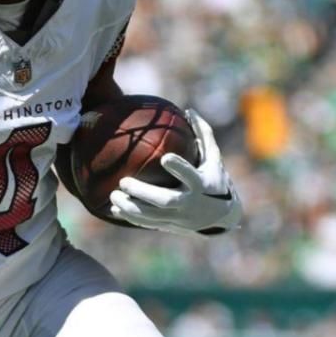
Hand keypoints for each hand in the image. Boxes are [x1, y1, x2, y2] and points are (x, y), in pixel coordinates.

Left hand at [105, 109, 242, 234]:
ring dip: (131, 207)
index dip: (179, 168)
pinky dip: (131, 217)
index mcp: (202, 184)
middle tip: (123, 181)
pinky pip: (148, 223)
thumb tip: (189, 111)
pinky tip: (114, 208)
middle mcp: (190, 202)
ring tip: (113, 195)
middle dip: (143, 193)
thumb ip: (204, 135)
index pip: (191, 175)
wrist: (222, 217)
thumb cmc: (215, 179)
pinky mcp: (171, 225)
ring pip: (153, 215)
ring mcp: (180, 217)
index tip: (165, 158)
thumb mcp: (214, 158)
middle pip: (166, 200)